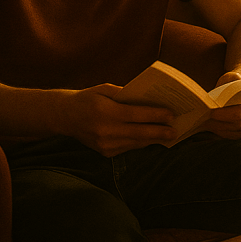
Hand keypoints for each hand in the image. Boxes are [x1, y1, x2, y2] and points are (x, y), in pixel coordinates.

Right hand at [58, 83, 176, 156]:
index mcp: (106, 112)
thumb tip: (149, 100)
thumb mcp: (105, 89)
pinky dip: (141, 143)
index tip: (171, 115)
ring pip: (136, 143)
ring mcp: (105, 144)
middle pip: (139, 133)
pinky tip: (151, 138)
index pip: (137, 115)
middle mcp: (106, 131)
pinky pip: (128, 148)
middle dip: (160, 132)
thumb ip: (125, 94)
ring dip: (153, 139)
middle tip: (175, 131)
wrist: (65, 116)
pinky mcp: (105, 153)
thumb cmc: (88, 97)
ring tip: (168, 135)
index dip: (156, 116)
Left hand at [203, 70, 240, 139]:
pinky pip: (229, 136)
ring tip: (203, 121)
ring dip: (216, 127)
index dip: (223, 113)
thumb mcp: (232, 77)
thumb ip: (227, 83)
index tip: (210, 111)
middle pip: (234, 124)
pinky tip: (209, 125)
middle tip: (203, 117)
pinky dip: (218, 131)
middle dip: (217, 121)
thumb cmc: (234, 83)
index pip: (238, 112)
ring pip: (230, 131)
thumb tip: (217, 97)